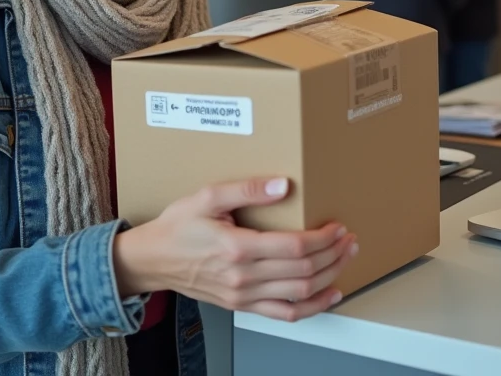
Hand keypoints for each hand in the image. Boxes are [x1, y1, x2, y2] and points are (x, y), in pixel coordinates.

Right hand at [114, 178, 356, 321]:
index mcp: (237, 248)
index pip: (294, 247)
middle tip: (348, 240)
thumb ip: (246, 189)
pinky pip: (285, 314)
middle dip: (333, 255)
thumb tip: (281, 185)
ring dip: (329, 276)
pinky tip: (329, 294)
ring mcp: (243, 295)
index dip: (322, 239)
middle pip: (303, 270)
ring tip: (344, 258)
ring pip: (300, 292)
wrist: (152, 260)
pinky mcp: (242, 306)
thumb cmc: (177, 227)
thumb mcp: (206, 197)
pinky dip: (313, 307)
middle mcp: (243, 276)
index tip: (337, 227)